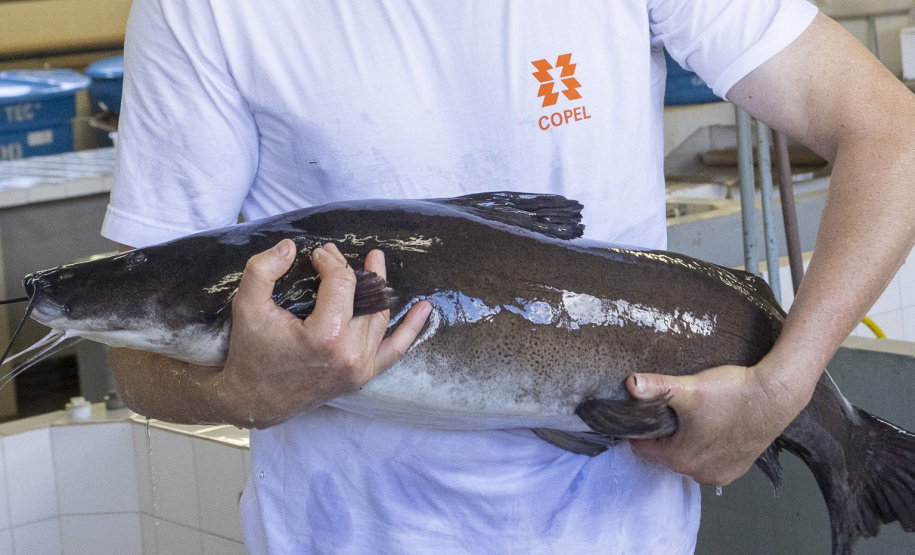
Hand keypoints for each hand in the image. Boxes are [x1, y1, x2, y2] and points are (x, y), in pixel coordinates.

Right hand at [215, 239, 431, 427]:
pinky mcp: (362, 376)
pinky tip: (424, 310)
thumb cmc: (250, 353)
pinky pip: (394, 351)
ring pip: (380, 318)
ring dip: (380, 289)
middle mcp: (350, 353)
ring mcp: (360, 367)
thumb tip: (290, 246)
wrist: (254, 400)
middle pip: (364, 297)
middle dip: (352, 271)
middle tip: (337, 254)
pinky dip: (410, 330)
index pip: (342, 283)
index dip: (331, 262)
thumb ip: (263, 270)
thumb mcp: (247, 306)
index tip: (316, 256)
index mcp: (326, 336)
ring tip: (377, 264)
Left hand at [625, 362, 809, 485]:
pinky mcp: (736, 470)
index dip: (640, 429)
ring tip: (694, 416)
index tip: (646, 412)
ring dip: (685, 442)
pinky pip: (709, 461)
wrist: (776, 396)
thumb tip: (630, 383)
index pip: (643, 448)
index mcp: (680, 459)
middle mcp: (698, 473)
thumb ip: (657, 387)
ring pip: (687, 457)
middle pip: (665, 454)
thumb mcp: (689, 388)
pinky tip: (712, 427)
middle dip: (664, 435)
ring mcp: (719, 474)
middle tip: (673, 409)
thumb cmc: (732, 393)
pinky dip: (706, 448)